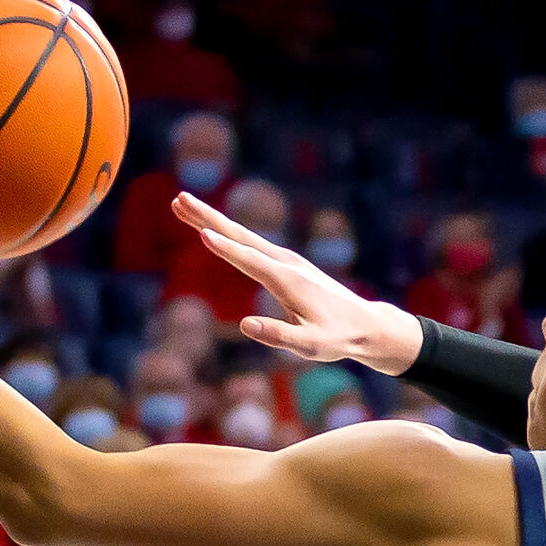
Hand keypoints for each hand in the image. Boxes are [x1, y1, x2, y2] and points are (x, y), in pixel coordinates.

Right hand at [171, 194, 422, 373]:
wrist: (366, 325)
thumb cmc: (339, 338)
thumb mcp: (311, 347)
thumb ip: (279, 336)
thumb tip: (245, 325)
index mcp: (287, 280)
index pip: (250, 260)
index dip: (226, 249)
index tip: (201, 233)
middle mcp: (285, 263)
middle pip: (240, 236)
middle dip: (208, 218)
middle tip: (178, 199)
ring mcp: (287, 260)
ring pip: (243, 235)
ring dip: (212, 219)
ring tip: (183, 204)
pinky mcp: (287, 263)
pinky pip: (251, 243)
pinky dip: (229, 232)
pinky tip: (214, 228)